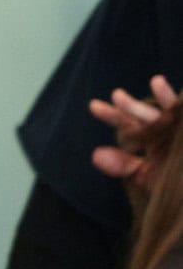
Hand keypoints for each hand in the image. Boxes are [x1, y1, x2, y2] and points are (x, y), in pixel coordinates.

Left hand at [90, 74, 178, 191]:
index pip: (129, 124)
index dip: (113, 115)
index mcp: (150, 138)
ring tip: (157, 81)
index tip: (94, 106)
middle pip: (149, 115)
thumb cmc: (174, 186)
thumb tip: (95, 155)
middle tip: (117, 95)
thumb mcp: (146, 177)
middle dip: (134, 107)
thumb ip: (122, 166)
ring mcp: (182, 128)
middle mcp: (167, 129)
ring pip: (173, 112)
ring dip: (166, 97)